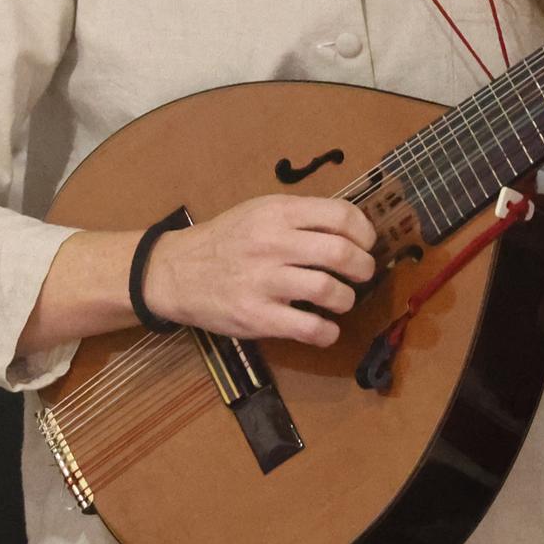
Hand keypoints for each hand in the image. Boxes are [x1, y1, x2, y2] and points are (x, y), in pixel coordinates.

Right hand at [141, 195, 378, 347]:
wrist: (176, 271)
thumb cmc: (225, 240)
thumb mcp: (258, 212)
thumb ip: (299, 218)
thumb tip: (349, 230)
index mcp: (277, 212)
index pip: (340, 215)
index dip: (365, 232)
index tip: (366, 244)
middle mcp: (272, 242)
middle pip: (341, 253)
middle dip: (364, 267)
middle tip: (361, 275)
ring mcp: (264, 280)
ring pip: (329, 290)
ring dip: (346, 299)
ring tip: (340, 301)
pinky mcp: (256, 316)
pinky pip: (309, 328)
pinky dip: (327, 332)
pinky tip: (325, 329)